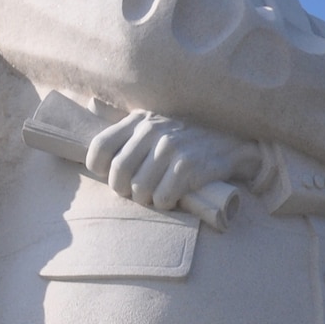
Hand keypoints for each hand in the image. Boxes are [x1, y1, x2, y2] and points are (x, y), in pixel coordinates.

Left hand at [85, 111, 264, 211]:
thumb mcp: (156, 125)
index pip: (100, 148)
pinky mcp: (187, 166)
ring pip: (139, 190)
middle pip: (117, 175)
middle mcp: (152, 130)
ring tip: (159, 193)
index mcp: (139, 120)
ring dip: (148, 200)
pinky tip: (175, 196)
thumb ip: (127, 132)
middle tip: (138, 192)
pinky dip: (166, 203)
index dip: (100, 170)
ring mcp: (170, 147)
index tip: (113, 177)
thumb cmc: (186, 141)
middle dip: (124, 191)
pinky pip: (162, 198)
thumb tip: (92, 134)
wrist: (231, 142)